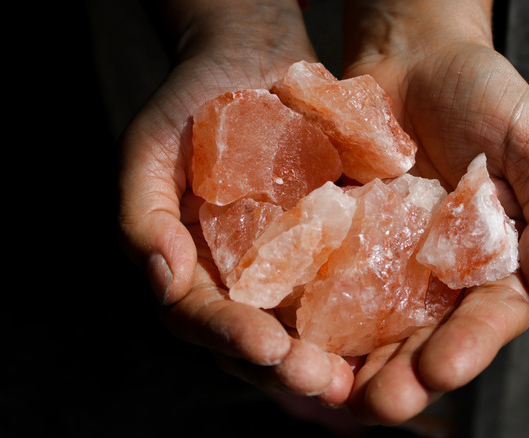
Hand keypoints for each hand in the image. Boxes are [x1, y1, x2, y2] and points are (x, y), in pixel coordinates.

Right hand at [117, 0, 352, 405]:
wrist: (252, 60)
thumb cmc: (191, 100)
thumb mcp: (149, 150)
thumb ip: (142, 218)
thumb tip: (162, 285)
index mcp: (184, 267)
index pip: (199, 317)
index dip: (230, 336)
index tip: (269, 348)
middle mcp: (230, 279)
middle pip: (251, 340)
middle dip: (284, 367)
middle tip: (324, 381)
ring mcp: (277, 270)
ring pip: (297, 330)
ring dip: (324, 358)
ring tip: (355, 376)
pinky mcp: (321, 250)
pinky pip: (337, 289)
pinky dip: (357, 316)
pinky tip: (386, 330)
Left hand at [338, 0, 528, 423]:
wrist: (413, 55)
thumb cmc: (486, 95)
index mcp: (494, 263)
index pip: (488, 317)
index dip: (468, 346)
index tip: (441, 369)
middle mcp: (439, 276)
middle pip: (425, 338)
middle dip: (404, 375)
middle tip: (379, 402)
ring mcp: (386, 263)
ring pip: (371, 326)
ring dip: (352, 362)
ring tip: (332, 388)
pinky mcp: (339, 241)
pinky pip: (324, 279)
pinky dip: (310, 309)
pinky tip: (292, 333)